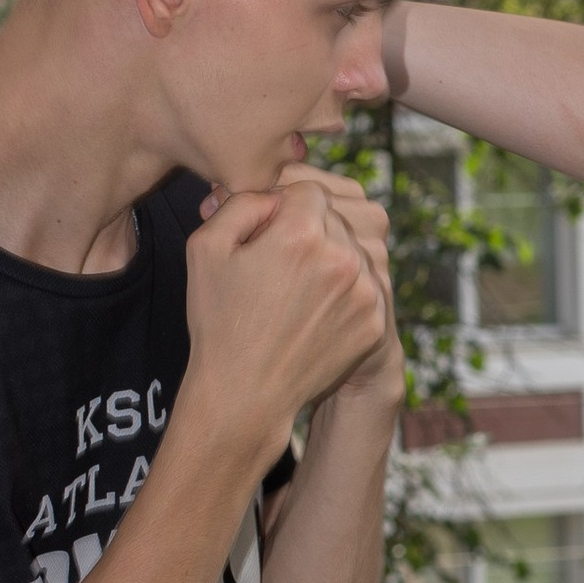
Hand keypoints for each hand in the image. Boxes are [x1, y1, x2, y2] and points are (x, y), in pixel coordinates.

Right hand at [185, 167, 399, 460]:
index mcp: (302, 234)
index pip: (309, 190)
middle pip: (335, 219)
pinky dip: (345, 292)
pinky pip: (366, 286)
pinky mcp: (377, 322)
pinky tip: (313, 312)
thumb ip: (242, 201)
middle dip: (309, 231)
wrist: (246, 392)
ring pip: (355, 250)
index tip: (267, 233)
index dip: (284, 207)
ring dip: (331, 259)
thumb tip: (276, 192)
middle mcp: (344, 259)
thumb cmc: (219, 319)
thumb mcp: (206, 246)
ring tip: (296, 291)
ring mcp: (366, 293)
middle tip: (279, 265)